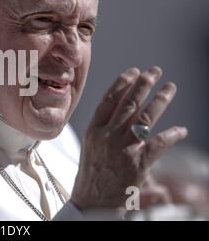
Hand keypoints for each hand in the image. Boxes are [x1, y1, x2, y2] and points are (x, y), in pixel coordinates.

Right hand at [71, 66, 187, 212]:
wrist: (91, 201)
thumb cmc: (92, 175)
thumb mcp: (92, 148)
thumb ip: (107, 130)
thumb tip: (126, 117)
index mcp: (94, 130)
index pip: (108, 100)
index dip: (121, 84)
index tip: (132, 72)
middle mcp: (106, 135)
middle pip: (127, 104)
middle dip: (142, 85)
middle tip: (154, 71)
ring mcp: (122, 148)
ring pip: (143, 118)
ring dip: (159, 100)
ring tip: (169, 87)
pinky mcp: (137, 163)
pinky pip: (158, 144)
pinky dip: (172, 135)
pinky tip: (181, 130)